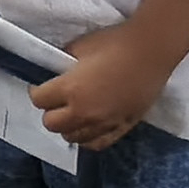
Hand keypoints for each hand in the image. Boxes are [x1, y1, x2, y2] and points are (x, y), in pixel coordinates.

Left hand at [32, 18, 178, 149]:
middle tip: (57, 98)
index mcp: (71, 89)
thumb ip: (62, 62)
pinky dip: (87, 137)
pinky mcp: (122, 129)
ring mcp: (104, 124)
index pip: (39, 100)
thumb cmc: (114, 43)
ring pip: (72, 137)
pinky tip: (88, 125)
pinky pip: (96, 144)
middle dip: (49, 110)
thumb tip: (53, 70)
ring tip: (73, 111)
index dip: (37, 91)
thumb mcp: (79, 46)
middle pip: (51, 124)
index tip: (42, 85)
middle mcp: (84, 112)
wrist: (150, 52)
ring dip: (67, 125)